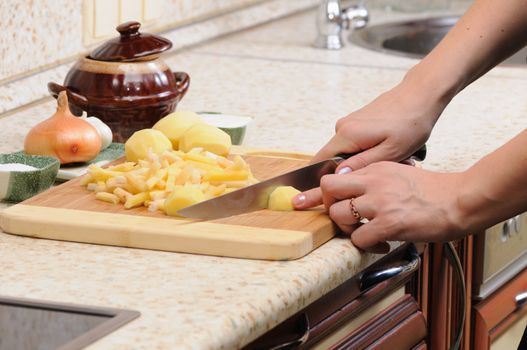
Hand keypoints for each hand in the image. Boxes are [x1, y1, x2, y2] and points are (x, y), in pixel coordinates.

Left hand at [294, 162, 466, 252]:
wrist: (461, 200)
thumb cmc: (435, 191)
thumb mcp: (400, 173)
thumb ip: (376, 179)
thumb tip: (357, 191)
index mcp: (376, 168)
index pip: (336, 174)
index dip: (326, 191)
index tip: (321, 201)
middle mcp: (374, 181)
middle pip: (327, 188)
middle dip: (328, 206)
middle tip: (343, 219)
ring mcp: (380, 201)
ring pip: (338, 215)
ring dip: (347, 230)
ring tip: (364, 234)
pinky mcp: (390, 223)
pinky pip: (359, 238)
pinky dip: (366, 246)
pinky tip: (382, 245)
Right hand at [311, 78, 447, 172]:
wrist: (420, 95)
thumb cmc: (411, 123)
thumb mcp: (391, 151)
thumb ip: (362, 164)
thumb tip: (339, 175)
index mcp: (347, 134)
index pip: (320, 162)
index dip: (324, 179)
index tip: (337, 191)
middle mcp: (342, 127)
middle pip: (334, 158)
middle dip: (352, 171)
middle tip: (379, 174)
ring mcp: (349, 122)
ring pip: (346, 152)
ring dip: (363, 161)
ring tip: (391, 159)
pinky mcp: (357, 121)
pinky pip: (354, 143)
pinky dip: (368, 151)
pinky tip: (389, 149)